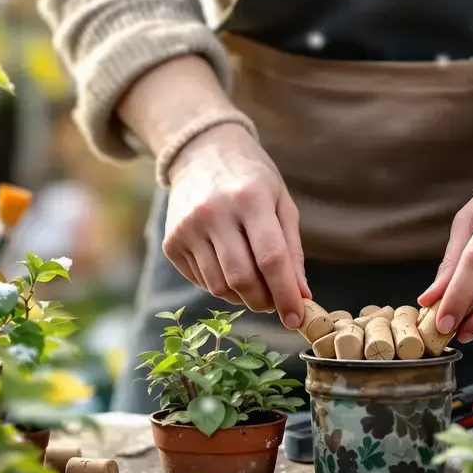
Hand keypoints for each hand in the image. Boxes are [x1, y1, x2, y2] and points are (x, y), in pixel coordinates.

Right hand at [163, 122, 310, 326]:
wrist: (202, 153)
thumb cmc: (252, 180)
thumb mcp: (281, 203)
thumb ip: (292, 250)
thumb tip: (301, 296)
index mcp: (250, 198)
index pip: (271, 258)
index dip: (286, 294)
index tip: (297, 318)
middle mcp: (214, 212)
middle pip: (242, 278)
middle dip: (264, 301)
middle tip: (275, 304)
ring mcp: (187, 227)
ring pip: (219, 286)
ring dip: (243, 297)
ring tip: (254, 284)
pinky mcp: (171, 242)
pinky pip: (200, 281)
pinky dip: (221, 286)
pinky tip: (228, 267)